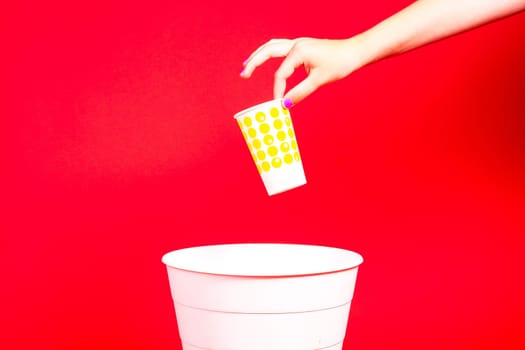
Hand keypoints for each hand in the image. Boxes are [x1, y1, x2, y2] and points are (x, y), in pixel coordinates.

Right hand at [240, 37, 363, 106]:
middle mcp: (296, 44)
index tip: (278, 104)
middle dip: (254, 63)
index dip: (278, 90)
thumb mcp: (319, 80)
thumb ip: (300, 92)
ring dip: (259, 55)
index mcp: (298, 51)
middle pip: (268, 51)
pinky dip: (270, 53)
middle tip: (243, 74)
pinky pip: (280, 47)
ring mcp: (299, 43)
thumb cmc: (340, 63)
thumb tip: (285, 104)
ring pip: (272, 46)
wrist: (355, 52)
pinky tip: (266, 59)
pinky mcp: (303, 46)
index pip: (280, 74)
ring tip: (247, 65)